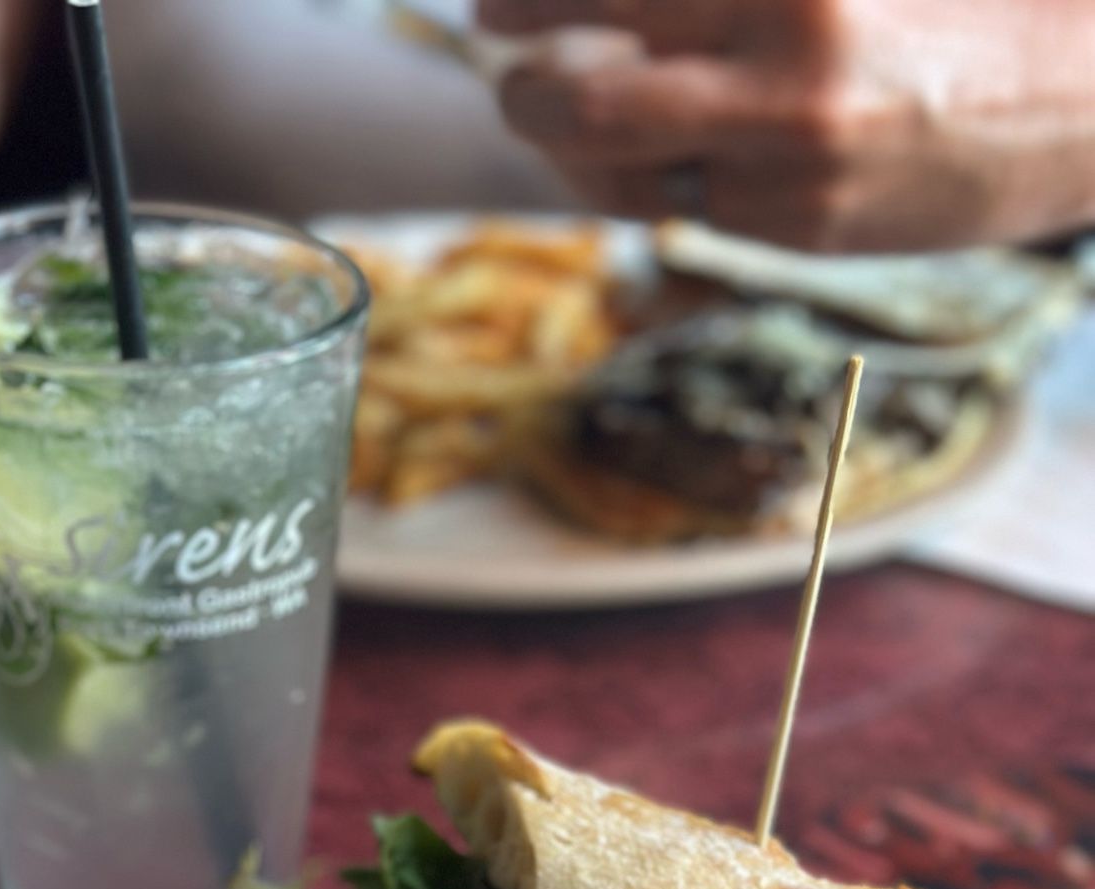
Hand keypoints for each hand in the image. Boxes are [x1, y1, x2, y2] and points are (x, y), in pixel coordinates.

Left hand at [478, 0, 1094, 250]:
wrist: (1085, 84)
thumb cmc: (953, 4)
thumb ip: (714, 0)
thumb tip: (603, 11)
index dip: (528, 2)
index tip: (494, 7)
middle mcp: (783, 49)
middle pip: (577, 92)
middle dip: (524, 87)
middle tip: (511, 66)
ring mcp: (788, 153)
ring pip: (616, 168)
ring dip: (572, 145)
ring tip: (579, 110)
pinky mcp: (799, 225)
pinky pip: (684, 204)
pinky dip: (656, 179)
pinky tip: (677, 150)